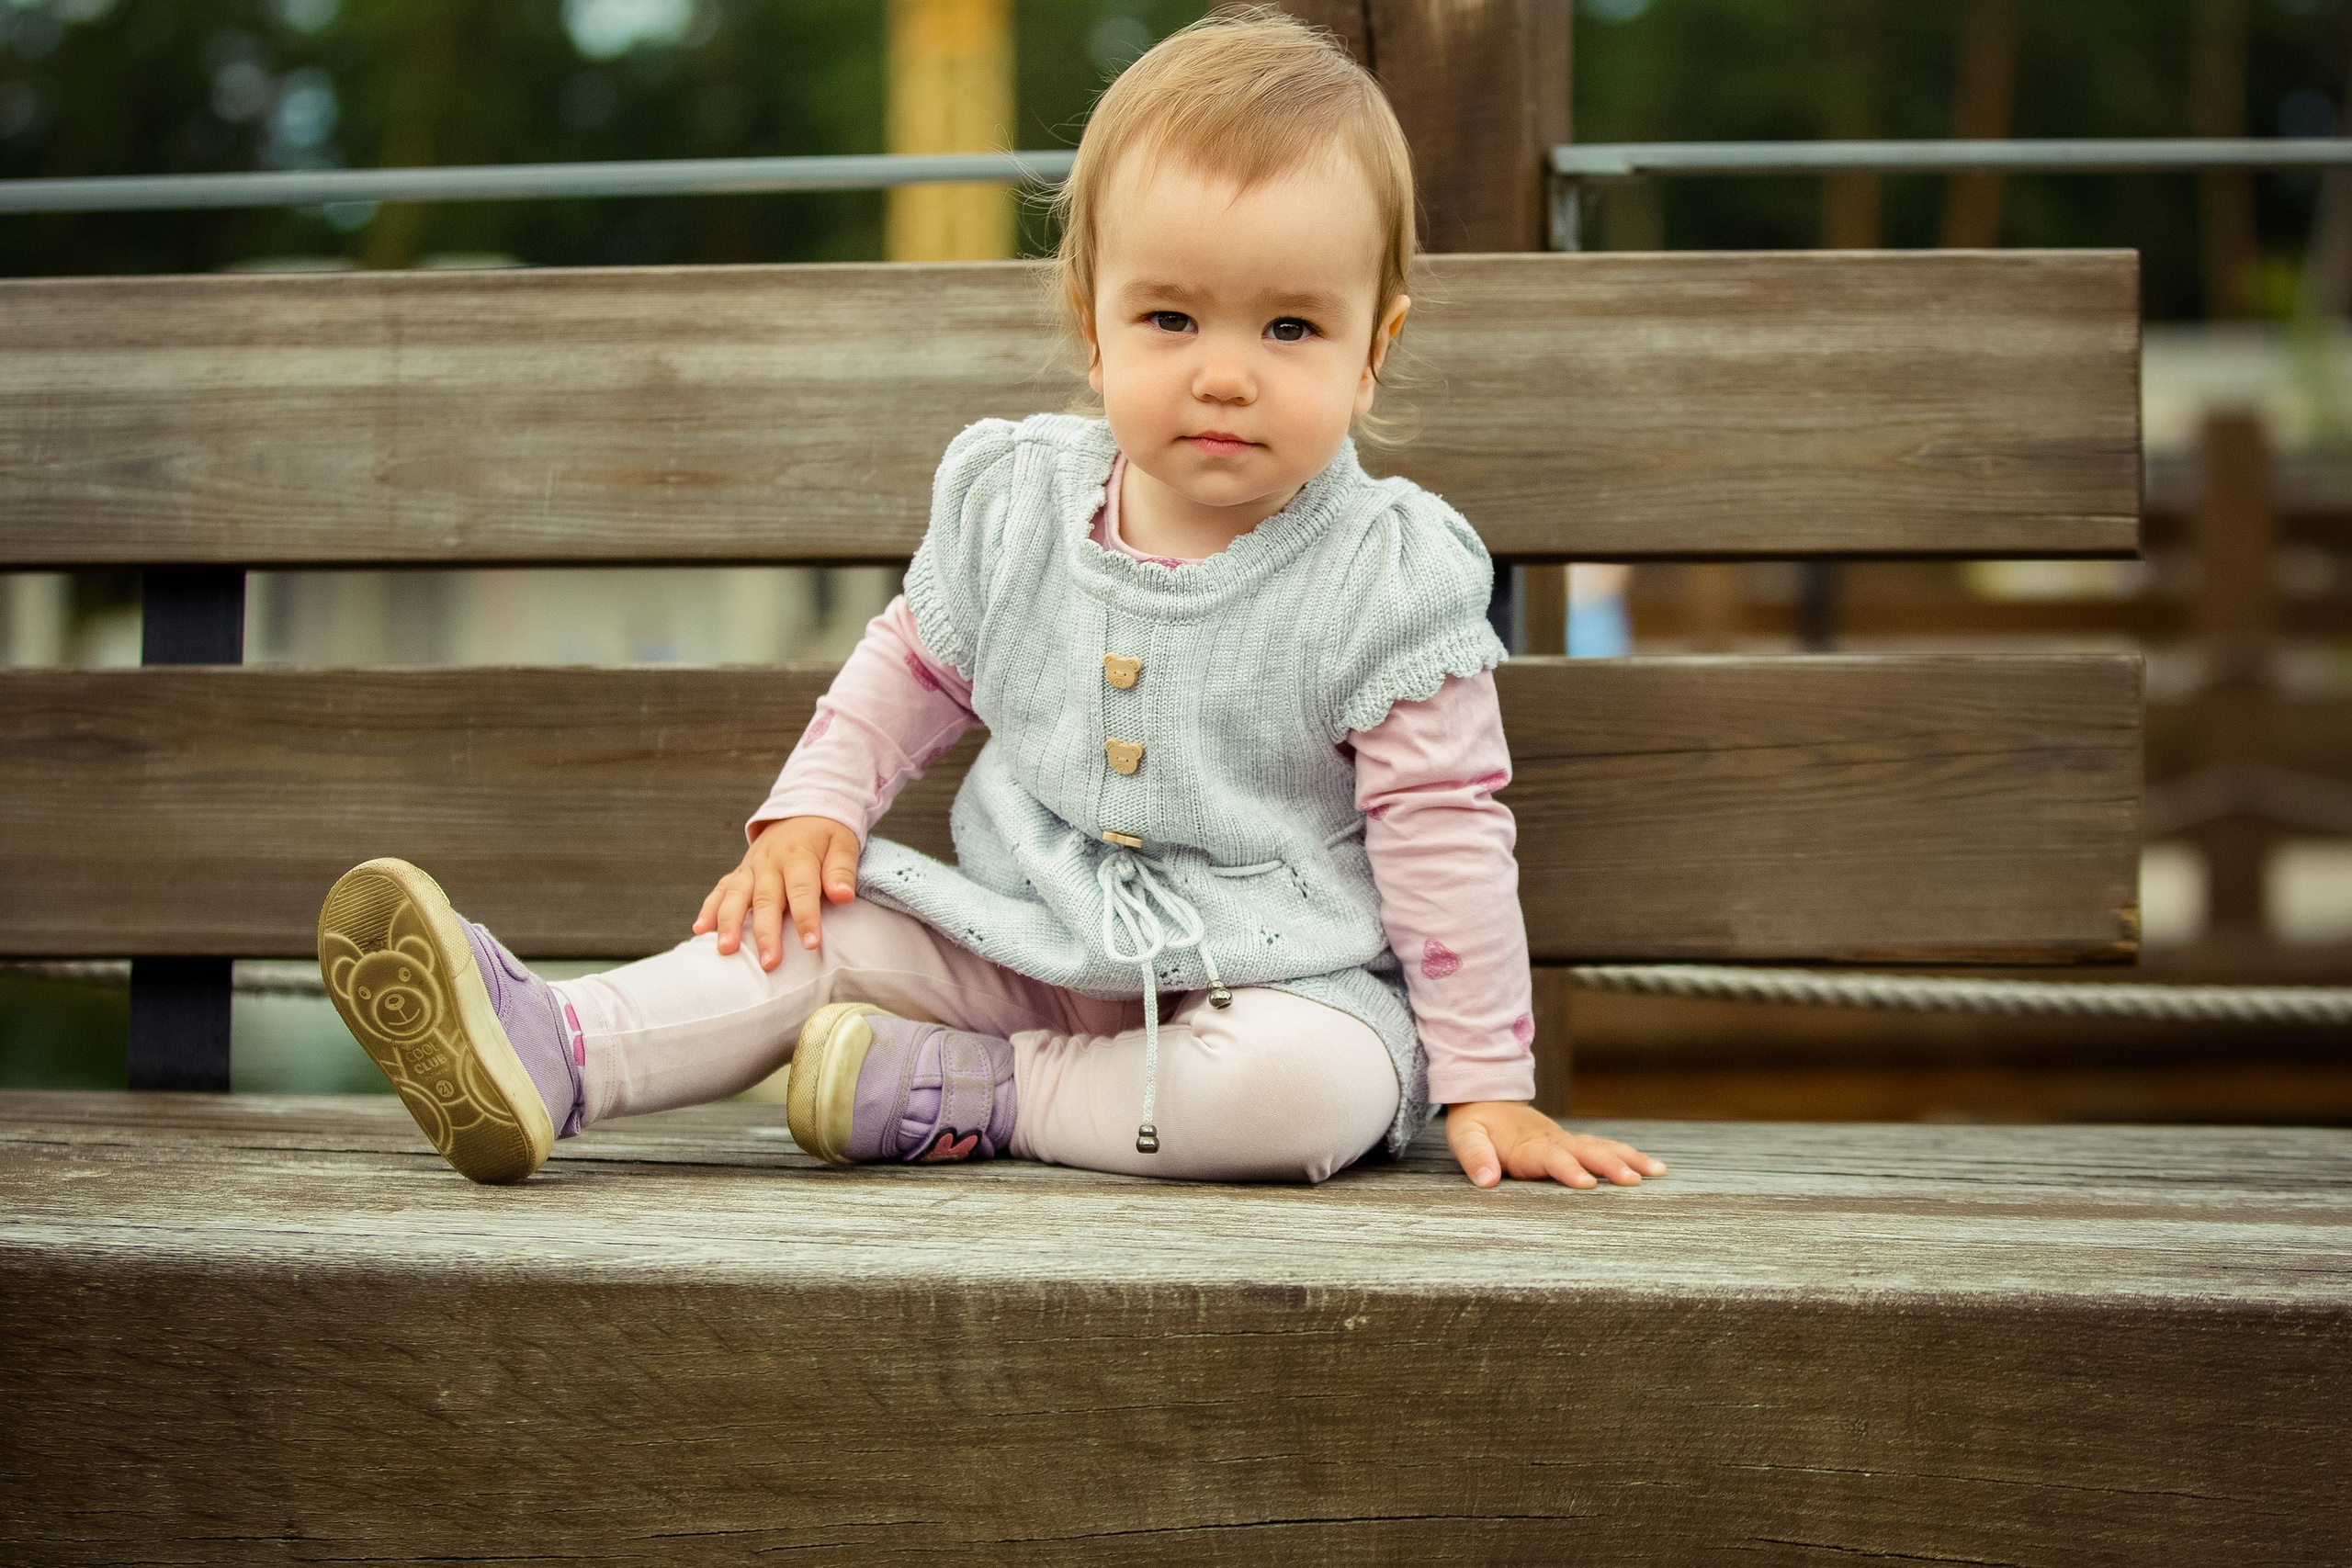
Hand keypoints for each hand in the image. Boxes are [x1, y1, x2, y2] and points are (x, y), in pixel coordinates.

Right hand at [692, 816, 859, 969]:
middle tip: (768, 962)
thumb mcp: (843, 843)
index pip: (801, 890)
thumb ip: (841, 870)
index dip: (806, 917)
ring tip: (726, 949)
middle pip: (766, 900)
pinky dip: (709, 908)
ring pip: (737, 896)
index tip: (810, 944)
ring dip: (730, 923)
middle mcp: (769, 863)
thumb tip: (843, 896)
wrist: (802, 810)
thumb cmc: (826, 833)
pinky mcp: (740, 872)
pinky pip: (721, 889)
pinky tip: (700, 928)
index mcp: (798, 856)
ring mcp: (751, 868)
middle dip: (765, 933)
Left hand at [1444, 1101, 1665, 1189]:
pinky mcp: (1573, 1145)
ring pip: (1602, 1147)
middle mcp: (1553, 1141)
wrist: (1486, 1098)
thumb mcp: (1465, 1137)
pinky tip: (1653, 1168)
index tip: (1587, 1184)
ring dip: (1629, 1159)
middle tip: (1632, 1181)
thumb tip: (1486, 1180)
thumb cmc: (1476, 1123)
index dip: (1568, 1170)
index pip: (1551, 1158)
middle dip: (1609, 1166)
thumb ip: (1475, 1157)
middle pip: (1586, 1151)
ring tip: (1657, 1172)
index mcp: (1527, 1145)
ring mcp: (1566, 1141)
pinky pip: (1605, 1148)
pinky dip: (1629, 1156)